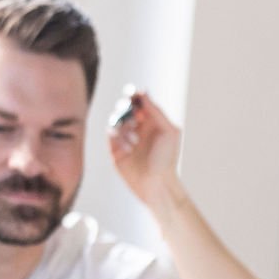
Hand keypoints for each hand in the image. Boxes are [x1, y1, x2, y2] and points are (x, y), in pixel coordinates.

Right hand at [108, 90, 182, 206]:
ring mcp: (126, 141)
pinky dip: (117, 138)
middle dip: (125, 109)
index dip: (134, 96)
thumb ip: (156, 111)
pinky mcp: (116, 152)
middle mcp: (138, 130)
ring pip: (116, 121)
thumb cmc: (167, 160)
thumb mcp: (168, 131)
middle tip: (132, 118)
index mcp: (152, 123)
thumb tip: (143, 93)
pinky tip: (128, 149)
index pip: (139, 103)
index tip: (131, 94)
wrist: (157, 185)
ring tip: (134, 140)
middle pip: (125, 109)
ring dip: (123, 126)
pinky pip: (110, 136)